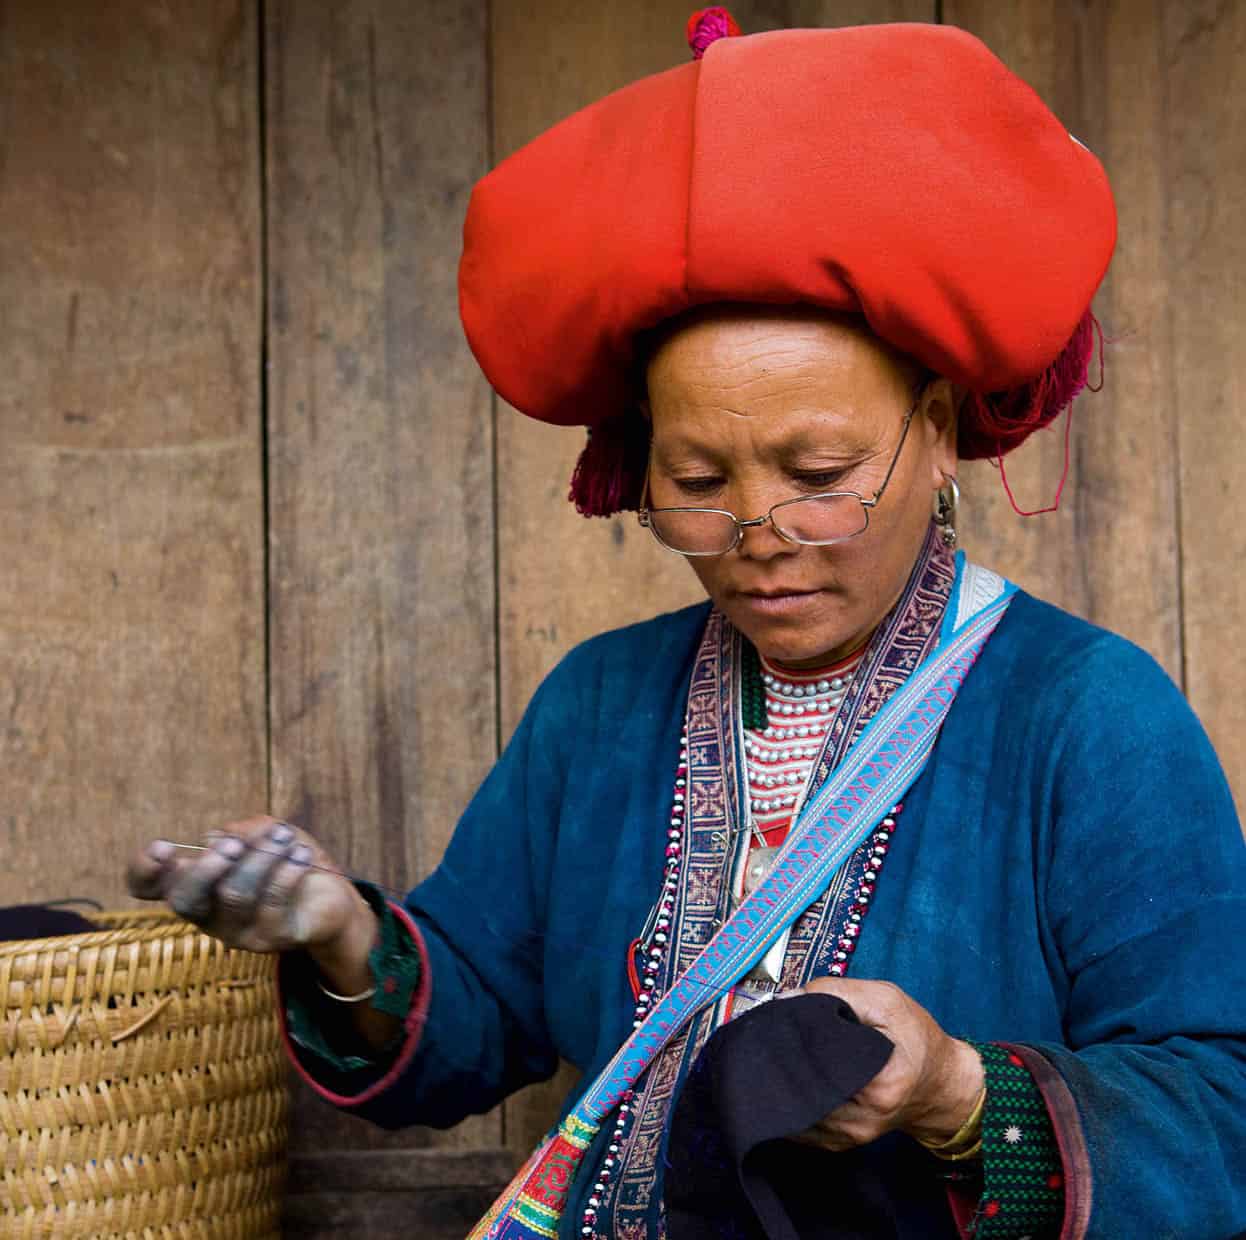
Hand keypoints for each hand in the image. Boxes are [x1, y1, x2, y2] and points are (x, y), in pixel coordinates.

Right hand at [126, 816, 373, 961]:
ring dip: (261, 858)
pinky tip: (300, 854)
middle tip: (234, 845)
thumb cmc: (285, 859)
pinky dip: (288, 872)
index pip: (147, 886)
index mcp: (196, 884)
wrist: (330, 893)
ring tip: (284, 836)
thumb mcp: (262, 834)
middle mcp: (208, 913)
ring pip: (235, 895)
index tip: (162, 846)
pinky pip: (273, 905)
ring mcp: (238, 932)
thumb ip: (239, 833)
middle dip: (206, 868)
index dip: (143, 870)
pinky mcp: (273, 939)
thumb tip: (219, 838)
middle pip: (184, 900)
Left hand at [786, 977, 983, 1151]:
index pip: (815, 1057)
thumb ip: (836, 992)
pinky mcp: (838, 1142)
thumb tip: (788, 997)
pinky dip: (793, 1096)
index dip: (793, 1034)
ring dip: (785, 1078)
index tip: (783, 1016)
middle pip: (799, 1085)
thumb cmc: (917, 1039)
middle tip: (776, 1031)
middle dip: (783, 1057)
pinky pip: (800, 1121)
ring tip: (786, 1051)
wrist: (939, 1085)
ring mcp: (848, 1136)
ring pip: (794, 1105)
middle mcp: (861, 1120)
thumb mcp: (886, 1000)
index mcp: (878, 1083)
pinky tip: (795, 1075)